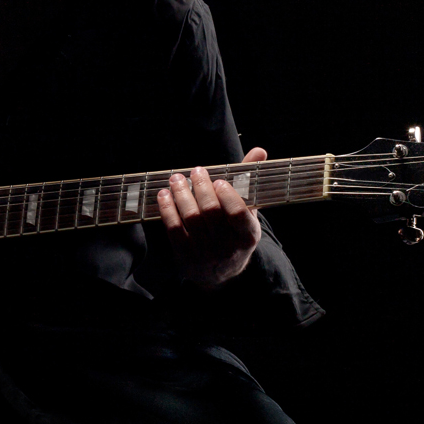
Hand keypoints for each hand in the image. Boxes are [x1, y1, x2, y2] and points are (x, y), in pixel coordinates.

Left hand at [157, 147, 265, 289]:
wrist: (220, 273)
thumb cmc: (234, 233)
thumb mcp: (247, 212)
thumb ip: (249, 181)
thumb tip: (259, 151)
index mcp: (248, 235)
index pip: (238, 212)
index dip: (226, 194)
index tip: (218, 180)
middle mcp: (228, 247)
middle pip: (210, 211)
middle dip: (200, 187)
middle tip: (195, 171)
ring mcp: (205, 253)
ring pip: (191, 218)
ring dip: (180, 194)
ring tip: (176, 179)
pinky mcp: (185, 257)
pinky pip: (174, 228)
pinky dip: (167, 209)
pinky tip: (164, 195)